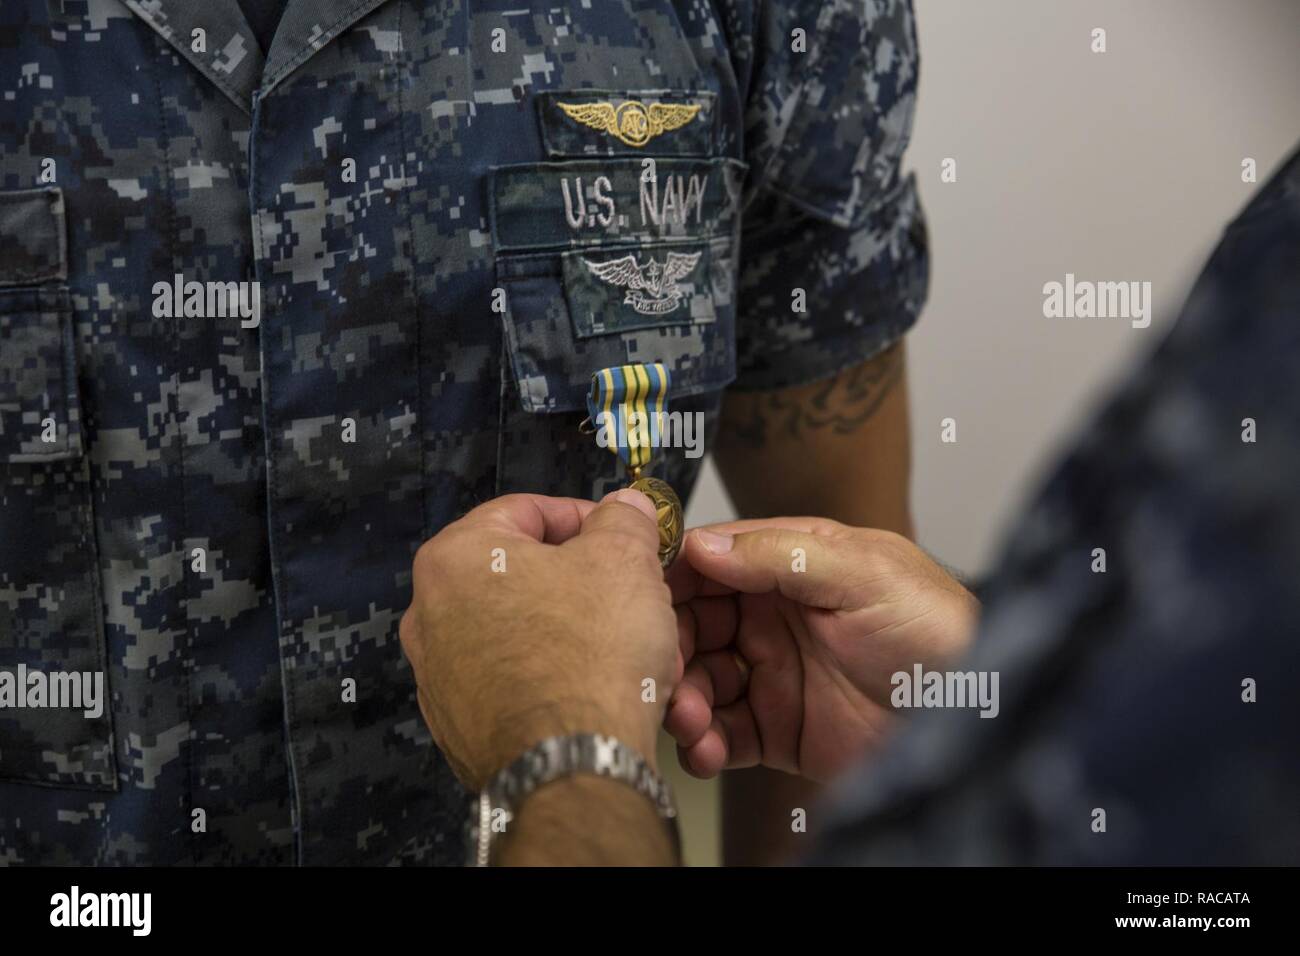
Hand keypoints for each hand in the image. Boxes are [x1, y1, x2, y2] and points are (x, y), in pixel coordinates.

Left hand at [399, 490, 678, 790]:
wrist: (574, 767)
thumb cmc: (590, 657)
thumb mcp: (625, 559)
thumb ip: (623, 520)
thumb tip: (624, 509)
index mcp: (455, 558)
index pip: (527, 512)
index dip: (585, 518)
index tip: (621, 534)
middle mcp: (429, 615)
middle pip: (520, 575)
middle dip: (580, 581)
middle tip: (627, 592)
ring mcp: (439, 678)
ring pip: (520, 632)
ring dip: (570, 631)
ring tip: (619, 647)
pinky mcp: (459, 729)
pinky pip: (514, 685)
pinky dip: (552, 680)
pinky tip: (594, 690)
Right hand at [665, 519, 979, 782]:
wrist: (976, 719)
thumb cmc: (936, 629)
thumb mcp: (863, 572)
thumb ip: (781, 554)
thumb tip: (701, 543)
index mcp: (791, 565)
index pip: (711, 560)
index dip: (670, 576)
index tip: (637, 596)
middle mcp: (775, 616)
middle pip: (693, 623)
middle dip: (669, 645)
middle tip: (661, 669)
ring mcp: (774, 673)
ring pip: (700, 681)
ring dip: (683, 699)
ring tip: (689, 719)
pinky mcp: (779, 730)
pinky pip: (723, 735)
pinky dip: (705, 744)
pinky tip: (707, 750)